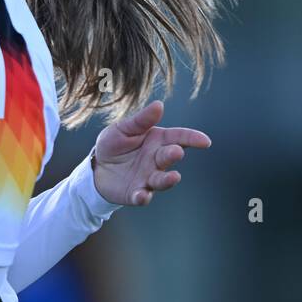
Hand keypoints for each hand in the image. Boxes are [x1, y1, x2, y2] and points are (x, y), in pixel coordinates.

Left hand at [92, 100, 210, 205]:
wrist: (97, 167)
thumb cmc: (114, 144)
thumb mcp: (123, 128)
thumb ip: (141, 120)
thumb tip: (159, 104)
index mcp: (158, 141)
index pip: (179, 137)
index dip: (192, 139)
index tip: (205, 141)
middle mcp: (157, 160)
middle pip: (170, 157)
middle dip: (174, 154)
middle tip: (176, 152)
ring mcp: (148, 178)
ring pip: (162, 180)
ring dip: (168, 180)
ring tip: (173, 177)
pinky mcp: (136, 193)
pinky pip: (142, 196)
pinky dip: (143, 197)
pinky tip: (142, 196)